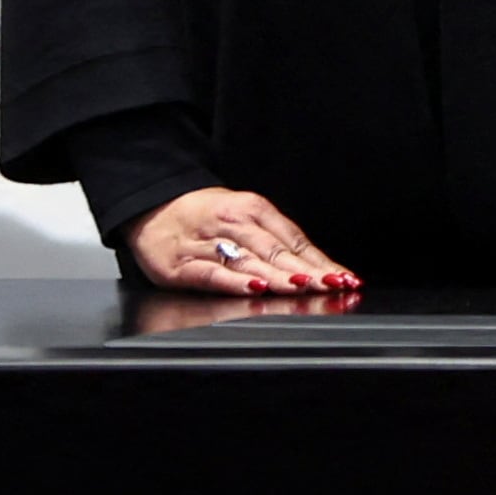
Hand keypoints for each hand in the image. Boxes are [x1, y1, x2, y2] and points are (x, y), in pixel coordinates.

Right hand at [127, 188, 353, 294]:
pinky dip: (234, 281)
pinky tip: (255, 288)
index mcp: (253, 210)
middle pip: (276, 250)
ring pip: (248, 261)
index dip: (321, 261)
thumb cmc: (204, 216)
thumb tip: (319, 267)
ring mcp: (205, 243)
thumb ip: (277, 241)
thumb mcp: (244, 217)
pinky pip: (211, 273)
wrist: (150, 205)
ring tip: (303, 286)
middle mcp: (232, 223)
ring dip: (278, 276)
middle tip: (332, 285)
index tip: (345, 278)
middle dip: (307, 270)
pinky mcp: (179, 265)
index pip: (295, 240)